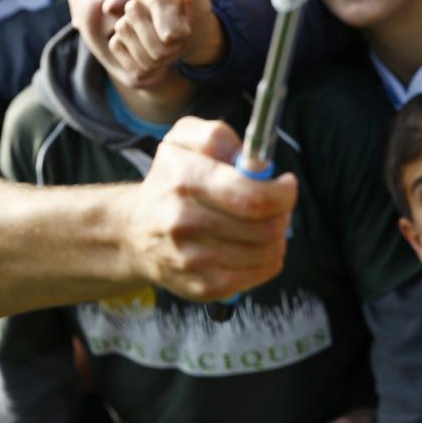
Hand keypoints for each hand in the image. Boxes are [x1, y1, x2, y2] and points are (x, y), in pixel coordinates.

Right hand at [110, 0, 220, 84]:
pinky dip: (146, 69)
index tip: (186, 29)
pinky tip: (152, 59)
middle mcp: (134, 7)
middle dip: (171, 51)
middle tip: (176, 42)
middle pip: (157, 48)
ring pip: (143, 57)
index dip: (182, 37)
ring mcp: (123, 26)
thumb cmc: (191, 18)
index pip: (171, 33)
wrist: (181, 35)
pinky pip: (132, 66)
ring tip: (166, 50)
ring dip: (160, 62)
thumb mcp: (199, 3)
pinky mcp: (116, 44)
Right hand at [121, 117, 296, 301]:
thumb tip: (253, 162)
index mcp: (185, 180)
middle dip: (282, 213)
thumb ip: (217, 136)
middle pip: (264, 228)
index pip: (251, 196)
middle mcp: (184, 221)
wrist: (135, 231)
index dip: (282, 193)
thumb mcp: (183, 140)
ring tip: (265, 224)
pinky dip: (267, 260)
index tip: (286, 185)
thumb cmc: (170, 180)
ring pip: (266, 252)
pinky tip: (255, 246)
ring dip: (277, 236)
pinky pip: (258, 275)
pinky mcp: (202, 286)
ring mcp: (192, 259)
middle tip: (278, 205)